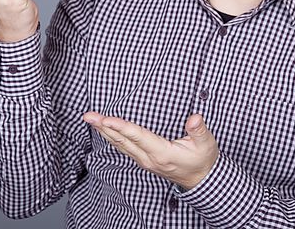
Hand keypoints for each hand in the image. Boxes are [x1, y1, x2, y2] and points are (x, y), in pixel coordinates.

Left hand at [83, 112, 218, 190]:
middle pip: (122, 141)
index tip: (106, 118)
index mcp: (162, 153)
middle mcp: (149, 159)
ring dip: (104, 132)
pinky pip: (123, 148)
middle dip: (103, 127)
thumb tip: (194, 118)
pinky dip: (112, 138)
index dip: (121, 127)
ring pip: (120, 145)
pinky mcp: (143, 160)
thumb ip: (199, 130)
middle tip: (88, 115)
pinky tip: (105, 130)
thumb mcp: (206, 144)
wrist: (201, 180)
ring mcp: (144, 161)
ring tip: (91, 119)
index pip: (137, 137)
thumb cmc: (202, 160)